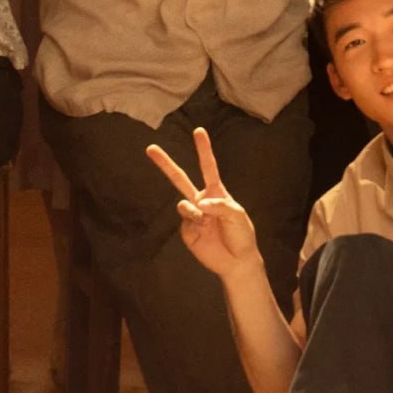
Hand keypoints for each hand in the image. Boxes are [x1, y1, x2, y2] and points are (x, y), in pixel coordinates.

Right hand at [146, 125, 262, 282]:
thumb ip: (220, 204)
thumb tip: (200, 202)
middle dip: (165, 164)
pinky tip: (204, 231)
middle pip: (179, 179)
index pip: (208, 167)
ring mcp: (192, 215)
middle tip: (150, 148)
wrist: (237, 262)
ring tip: (206, 221)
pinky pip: (185, 221)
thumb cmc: (241, 235)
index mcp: (216, 192)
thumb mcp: (238, 215)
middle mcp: (201, 200)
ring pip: (183, 203)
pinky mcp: (187, 231)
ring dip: (193, 210)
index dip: (203, 149)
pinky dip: (194, 223)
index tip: (198, 131)